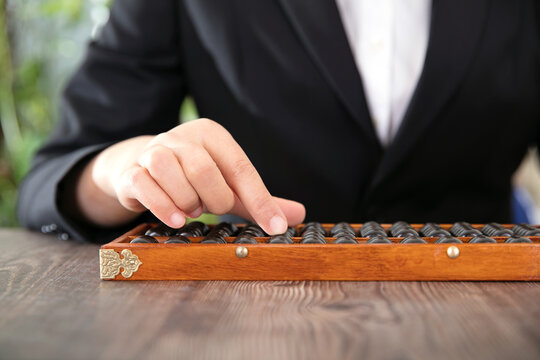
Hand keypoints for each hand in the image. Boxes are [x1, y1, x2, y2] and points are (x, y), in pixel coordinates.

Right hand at [87, 118, 304, 233]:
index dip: (261, 201)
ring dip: (187, 202)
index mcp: (212, 135)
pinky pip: (147, 187)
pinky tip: (176, 219)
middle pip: (204, 171)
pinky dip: (164, 207)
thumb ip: (259, 200)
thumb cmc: (192, 179)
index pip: (241, 168)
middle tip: (210, 207)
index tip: (276, 228)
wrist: (141, 168)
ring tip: (191, 208)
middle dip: (214, 200)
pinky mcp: (132, 171)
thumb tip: (298, 215)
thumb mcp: (228, 186)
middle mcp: (182, 137)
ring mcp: (154, 151)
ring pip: (173, 176)